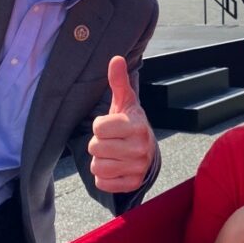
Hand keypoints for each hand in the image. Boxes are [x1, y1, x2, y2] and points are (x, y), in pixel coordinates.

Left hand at [88, 55, 156, 192]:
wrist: (148, 151)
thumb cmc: (131, 124)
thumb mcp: (125, 102)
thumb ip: (118, 82)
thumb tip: (115, 59)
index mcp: (136, 126)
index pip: (98, 127)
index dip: (100, 125)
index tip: (111, 125)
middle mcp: (140, 148)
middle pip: (95, 148)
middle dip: (98, 144)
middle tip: (112, 141)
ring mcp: (137, 167)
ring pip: (97, 167)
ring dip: (100, 161)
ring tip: (113, 154)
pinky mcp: (132, 183)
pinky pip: (102, 183)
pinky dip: (104, 177)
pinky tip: (115, 167)